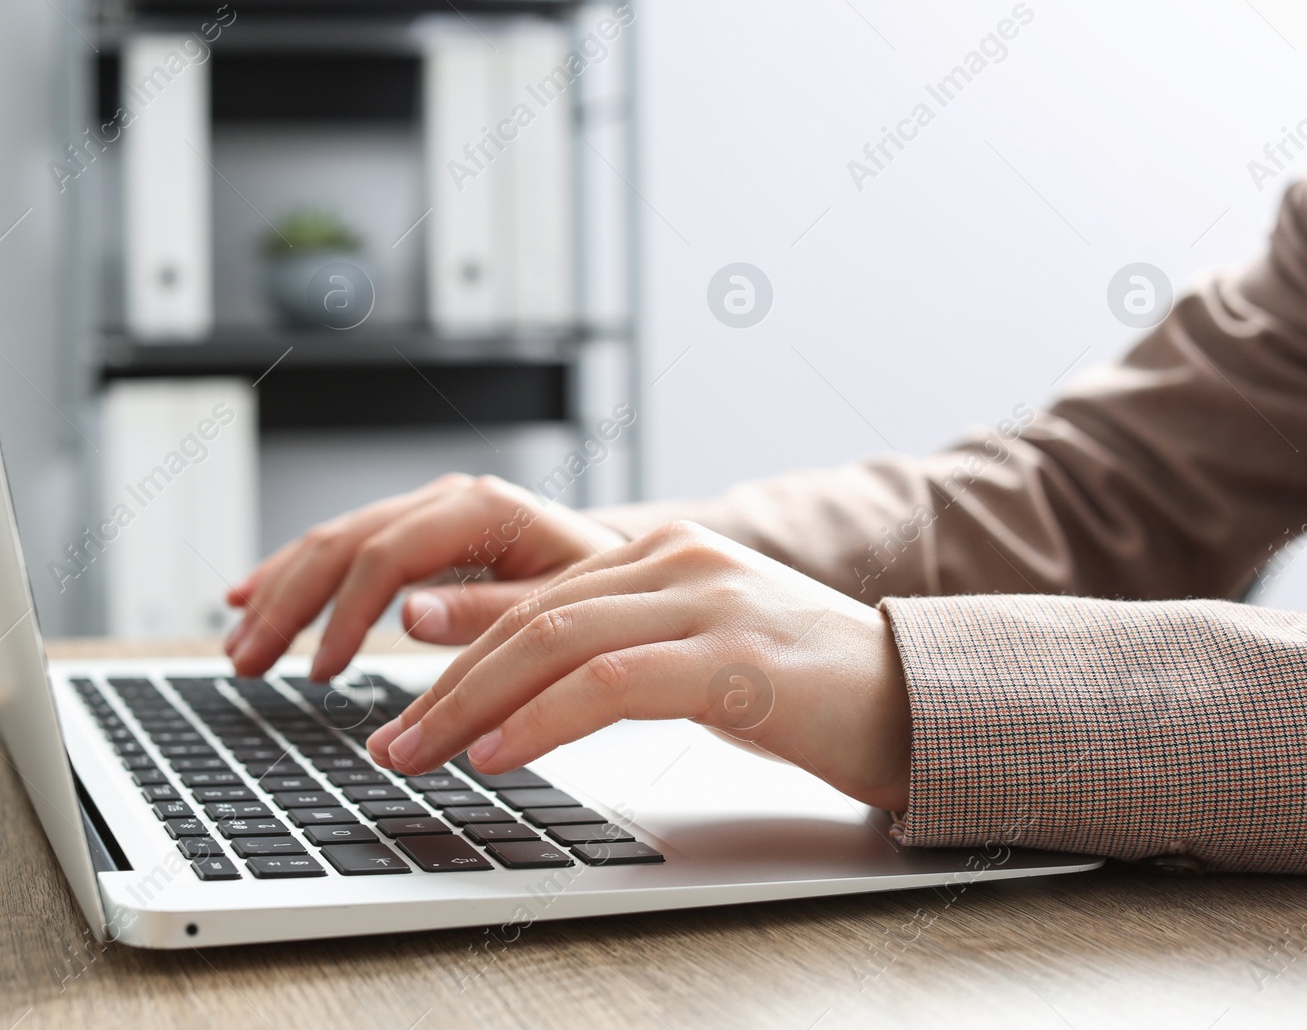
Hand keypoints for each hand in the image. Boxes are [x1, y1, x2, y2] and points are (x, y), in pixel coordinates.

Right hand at [224, 474, 628, 679]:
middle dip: (289, 603)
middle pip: (346, 542)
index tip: (321, 673)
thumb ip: (489, 612)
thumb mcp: (563, 608)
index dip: (345, 614)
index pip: (389, 554)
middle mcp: (448, 500)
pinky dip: (296, 577)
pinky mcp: (419, 534)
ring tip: (242, 648)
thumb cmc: (603, 592)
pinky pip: (346, 549)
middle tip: (247, 662)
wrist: (623, 564)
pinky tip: (254, 600)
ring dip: (281, 594)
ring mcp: (429, 513)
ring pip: (335, 541)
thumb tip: (409, 614)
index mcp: (483, 510)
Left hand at [365, 521, 912, 810]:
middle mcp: (678, 558)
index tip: (401, 704)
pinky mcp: (733, 656)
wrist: (917, 701)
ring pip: (554, 642)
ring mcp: (707, 600)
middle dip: (442, 684)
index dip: (455, 653)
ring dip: (469, 704)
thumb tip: (507, 682)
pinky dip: (539, 722)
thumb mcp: (689, 652)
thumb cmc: (802, 687)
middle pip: (528, 617)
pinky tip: (497, 755)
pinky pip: (608, 684)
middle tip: (389, 742)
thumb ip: (607, 649)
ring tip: (417, 754)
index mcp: (662, 550)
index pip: (532, 598)